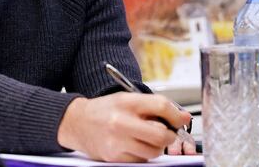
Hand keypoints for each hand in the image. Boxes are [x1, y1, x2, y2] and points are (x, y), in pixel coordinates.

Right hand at [57, 93, 191, 161]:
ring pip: (153, 151)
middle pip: (160, 134)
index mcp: (126, 102)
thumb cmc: (105, 110)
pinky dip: (143, 154)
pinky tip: (134, 145)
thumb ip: (154, 106)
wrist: (77, 123)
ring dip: (157, 146)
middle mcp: (121, 122)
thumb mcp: (127, 99)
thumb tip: (182, 117)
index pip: (161, 106)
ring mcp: (117, 142)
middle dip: (170, 135)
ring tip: (147, 138)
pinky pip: (141, 160)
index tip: (180, 119)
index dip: (176, 115)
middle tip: (168, 133)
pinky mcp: (114, 157)